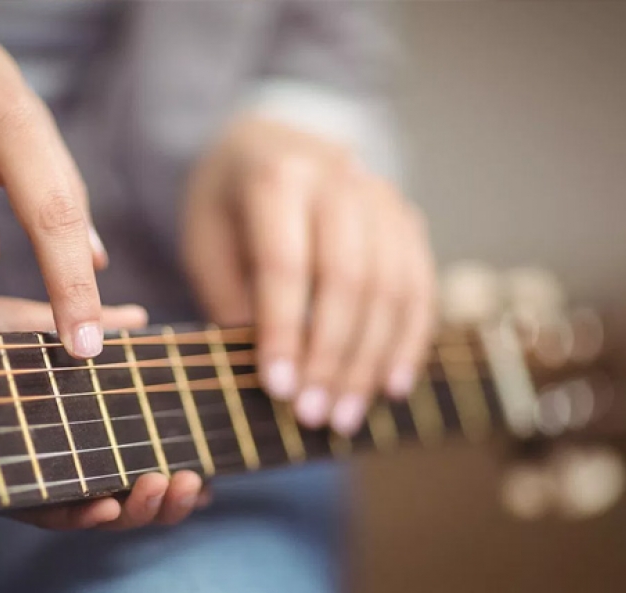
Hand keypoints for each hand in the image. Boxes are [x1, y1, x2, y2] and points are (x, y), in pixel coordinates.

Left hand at [0, 295, 209, 528]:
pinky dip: (85, 514)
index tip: (205, 465)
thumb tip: (141, 318)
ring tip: (164, 484)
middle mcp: (60, 454)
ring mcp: (33, 474)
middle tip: (192, 479)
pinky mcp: (1, 488)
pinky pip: (52, 513)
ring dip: (138, 508)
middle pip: (128, 490)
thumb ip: (88, 329)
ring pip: (99, 510)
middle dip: (167, 496)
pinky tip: (108, 502)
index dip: (173, 465)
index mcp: (73, 422)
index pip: (134, 451)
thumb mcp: (33, 329)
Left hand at [183, 116, 435, 434]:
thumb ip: (232, 299)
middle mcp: (339, 179)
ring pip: (390, 287)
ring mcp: (382, 196)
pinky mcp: (407, 220)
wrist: (271, 144)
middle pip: (347, 277)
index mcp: (276, 178)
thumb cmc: (227, 205)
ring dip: (370, 360)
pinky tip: (391, 385)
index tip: (276, 388)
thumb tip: (270, 375)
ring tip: (344, 416)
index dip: (284, 330)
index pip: (285, 263)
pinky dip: (408, 341)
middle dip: (331, 355)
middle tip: (312, 414)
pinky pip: (419, 286)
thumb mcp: (206, 242)